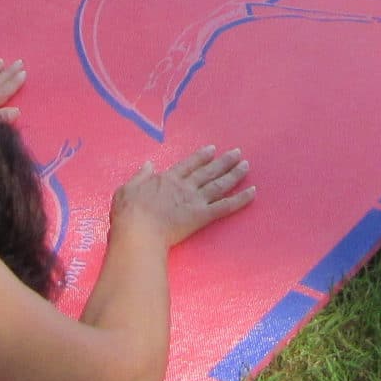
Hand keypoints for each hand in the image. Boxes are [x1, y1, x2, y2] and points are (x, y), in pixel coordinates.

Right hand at [112, 145, 254, 246]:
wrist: (139, 231)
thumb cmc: (129, 213)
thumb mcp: (127, 188)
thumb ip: (140, 176)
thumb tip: (148, 164)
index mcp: (167, 179)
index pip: (189, 164)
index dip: (201, 156)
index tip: (212, 149)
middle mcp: (185, 186)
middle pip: (208, 171)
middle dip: (224, 161)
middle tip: (238, 152)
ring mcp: (195, 200)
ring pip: (219, 184)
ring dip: (234, 174)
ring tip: (246, 165)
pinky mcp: (202, 216)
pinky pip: (225, 206)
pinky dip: (241, 199)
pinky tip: (253, 192)